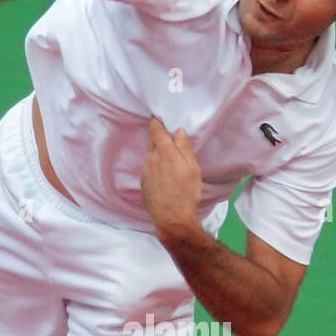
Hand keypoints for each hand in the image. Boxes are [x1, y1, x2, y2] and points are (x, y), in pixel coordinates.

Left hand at [141, 117, 202, 240]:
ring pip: (150, 155)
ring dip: (157, 153)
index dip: (157, 121)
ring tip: (169, 160)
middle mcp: (151, 159)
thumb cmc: (186, 193)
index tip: (158, 116)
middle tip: (168, 137)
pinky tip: (164, 175)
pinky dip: (155, 165)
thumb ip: (185, 148)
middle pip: (152, 141)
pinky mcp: (143, 183)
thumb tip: (178, 131)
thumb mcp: (192, 168)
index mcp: (164, 152)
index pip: (156, 129)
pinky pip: (148, 168)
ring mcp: (145, 171)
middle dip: (159, 137)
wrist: (171, 219)